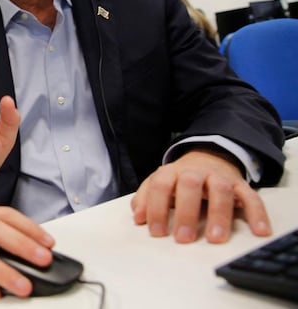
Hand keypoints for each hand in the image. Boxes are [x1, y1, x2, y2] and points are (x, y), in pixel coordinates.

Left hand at [131, 148, 271, 242]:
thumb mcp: (160, 183)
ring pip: (220, 192)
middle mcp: (196, 172)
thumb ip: (146, 198)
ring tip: (215, 239)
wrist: (209, 156)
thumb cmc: (180, 178)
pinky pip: (251, 197)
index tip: (156, 232)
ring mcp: (219, 177)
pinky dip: (257, 213)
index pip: (160, 186)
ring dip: (218, 215)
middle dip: (186, 213)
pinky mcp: (240, 185)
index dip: (156, 208)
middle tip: (183, 238)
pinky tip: (260, 230)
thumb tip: (137, 217)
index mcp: (172, 172)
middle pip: (189, 186)